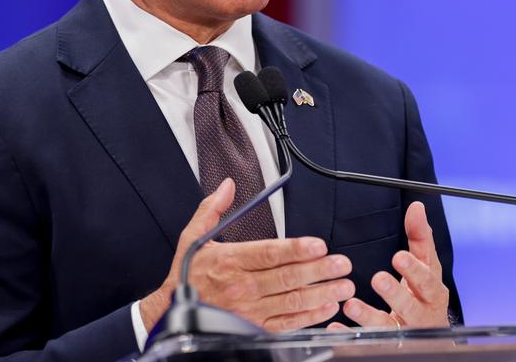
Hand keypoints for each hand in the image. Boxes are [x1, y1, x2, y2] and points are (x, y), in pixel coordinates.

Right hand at [139, 178, 355, 331]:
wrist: (171, 313)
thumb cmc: (187, 275)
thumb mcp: (193, 237)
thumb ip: (212, 209)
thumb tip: (227, 186)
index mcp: (229, 261)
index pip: (269, 254)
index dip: (296, 250)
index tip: (319, 245)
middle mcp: (241, 287)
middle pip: (287, 278)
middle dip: (319, 271)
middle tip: (342, 264)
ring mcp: (249, 310)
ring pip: (291, 302)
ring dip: (321, 294)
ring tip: (344, 286)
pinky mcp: (253, 328)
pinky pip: (286, 323)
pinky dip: (308, 317)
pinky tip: (326, 308)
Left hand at [342, 201, 448, 328]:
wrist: (431, 334)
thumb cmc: (426, 295)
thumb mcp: (427, 267)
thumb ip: (420, 239)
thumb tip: (417, 208)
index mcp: (431, 292)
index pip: (426, 280)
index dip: (414, 270)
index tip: (398, 257)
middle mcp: (421, 314)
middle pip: (410, 305)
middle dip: (395, 293)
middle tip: (378, 279)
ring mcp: (404, 331)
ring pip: (388, 326)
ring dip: (369, 316)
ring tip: (351, 305)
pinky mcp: (388, 344)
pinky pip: (369, 340)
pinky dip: (351, 334)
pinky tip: (336, 327)